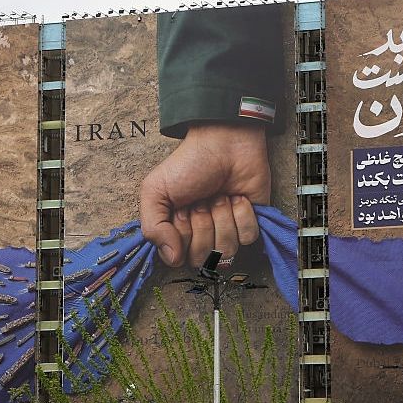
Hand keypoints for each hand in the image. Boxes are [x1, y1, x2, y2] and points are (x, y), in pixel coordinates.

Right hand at [139, 122, 269, 266]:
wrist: (224, 143)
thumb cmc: (188, 165)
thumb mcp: (155, 191)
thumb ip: (152, 228)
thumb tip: (172, 259)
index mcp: (175, 230)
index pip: (178, 257)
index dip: (182, 235)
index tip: (182, 210)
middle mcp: (201, 235)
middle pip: (204, 257)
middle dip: (203, 225)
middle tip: (202, 201)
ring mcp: (227, 230)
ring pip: (228, 249)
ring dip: (223, 218)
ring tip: (220, 196)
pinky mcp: (250, 223)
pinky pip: (249, 237)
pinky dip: (243, 214)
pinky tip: (237, 197)